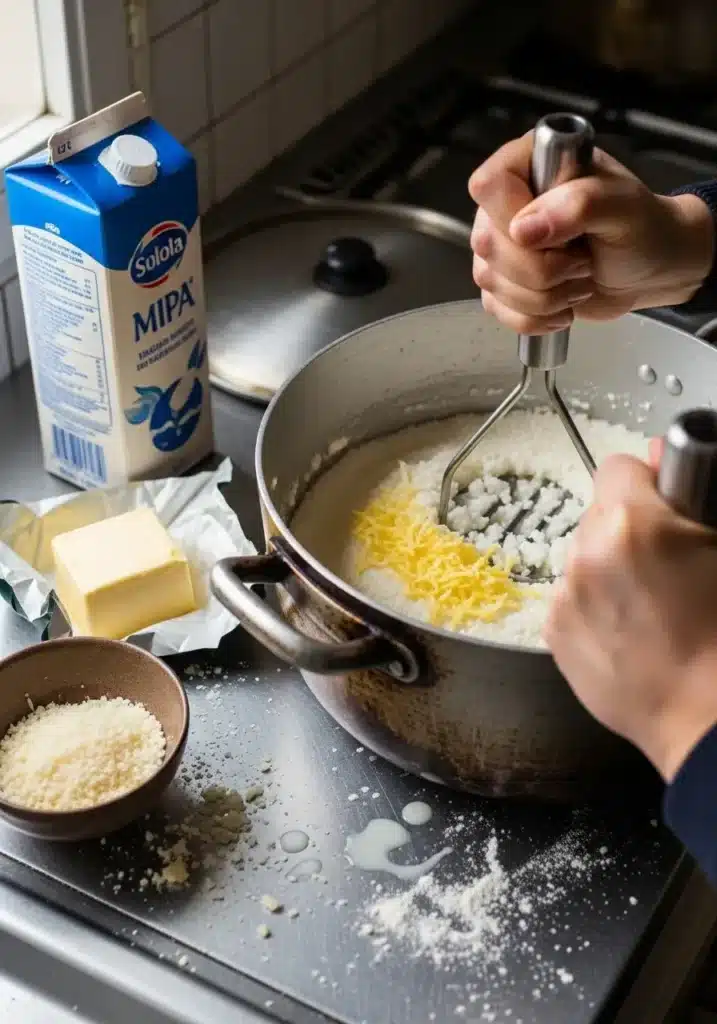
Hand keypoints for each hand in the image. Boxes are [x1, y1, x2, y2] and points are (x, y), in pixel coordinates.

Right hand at [468, 133, 713, 334]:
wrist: (652, 270)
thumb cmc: (643, 228)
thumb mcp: (624, 206)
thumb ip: (578, 204)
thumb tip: (523, 229)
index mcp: (532, 165)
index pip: (488, 186)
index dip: (512, 217)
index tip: (555, 234)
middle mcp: (509, 204)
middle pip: (486, 243)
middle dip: (541, 268)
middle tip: (582, 260)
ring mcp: (503, 247)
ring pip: (491, 282)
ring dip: (544, 296)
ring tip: (579, 279)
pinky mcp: (506, 284)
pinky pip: (496, 309)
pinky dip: (534, 317)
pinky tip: (563, 304)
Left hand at [545, 447, 716, 781]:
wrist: (706, 717)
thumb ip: (691, 491)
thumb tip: (660, 455)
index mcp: (631, 523)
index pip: (619, 467)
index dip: (647, 484)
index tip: (666, 507)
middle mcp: (585, 554)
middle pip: (597, 516)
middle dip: (627, 530)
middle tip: (667, 566)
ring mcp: (564, 596)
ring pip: (582, 559)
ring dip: (608, 569)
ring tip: (650, 608)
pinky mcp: (553, 634)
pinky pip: (571, 599)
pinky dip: (593, 607)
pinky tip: (629, 635)